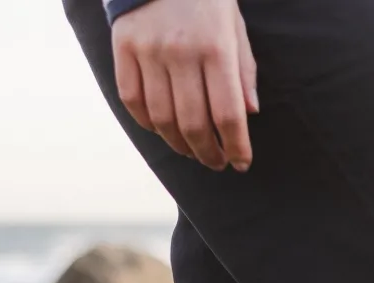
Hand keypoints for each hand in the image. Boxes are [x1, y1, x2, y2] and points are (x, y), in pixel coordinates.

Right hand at [113, 0, 257, 171]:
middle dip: (209, 154)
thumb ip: (243, 71)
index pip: (228, 115)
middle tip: (217, 163)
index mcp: (216, 48)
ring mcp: (149, 50)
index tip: (241, 163)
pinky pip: (132, 100)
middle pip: (194, 125)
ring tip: (192, 151)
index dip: (236, 147)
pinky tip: (163, 130)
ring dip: (180, 146)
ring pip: (163, 120)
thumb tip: (249, 114)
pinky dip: (148, 124)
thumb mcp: (235, 28)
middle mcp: (181, 51)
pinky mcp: (124, 46)